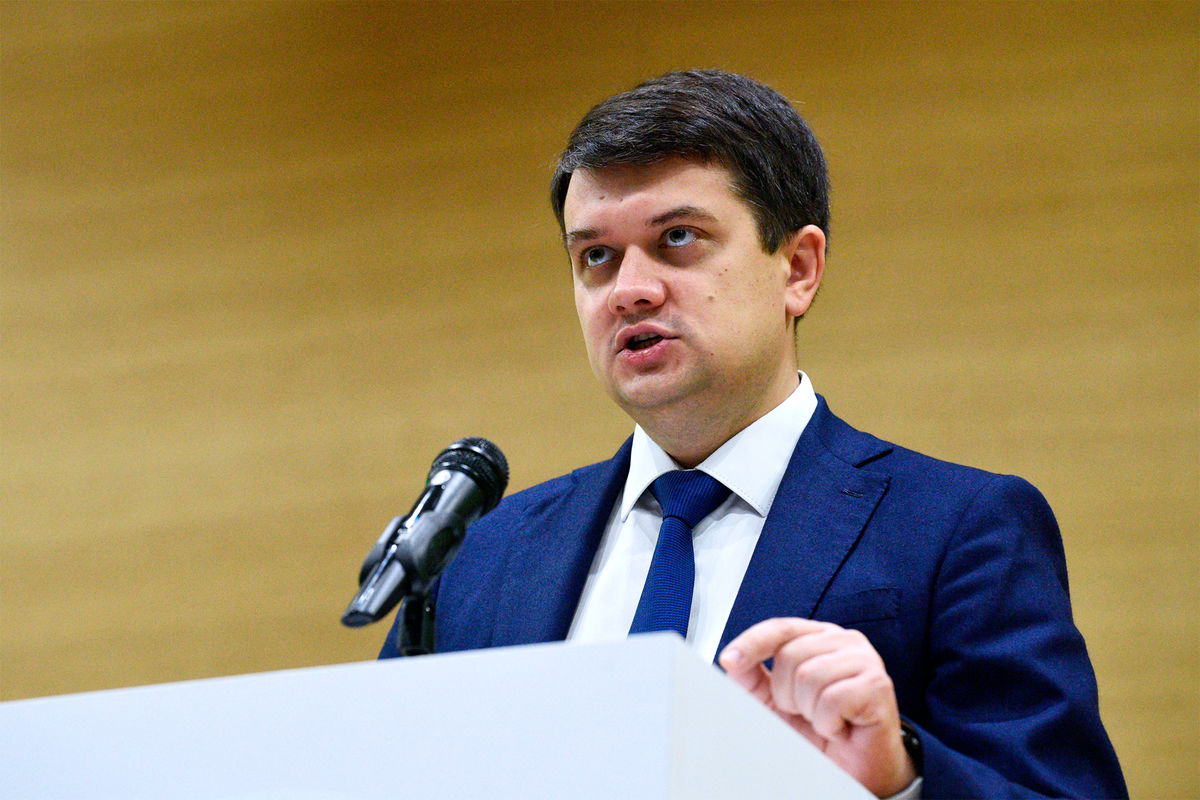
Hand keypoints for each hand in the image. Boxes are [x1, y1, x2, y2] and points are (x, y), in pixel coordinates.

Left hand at [718, 618, 915, 797]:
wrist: (852, 770)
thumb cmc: (818, 731)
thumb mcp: (774, 700)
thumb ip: (752, 676)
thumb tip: (732, 659)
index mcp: (820, 637)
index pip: (780, 628)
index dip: (751, 643)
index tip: (729, 660)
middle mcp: (844, 641)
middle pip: (790, 655)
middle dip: (787, 694)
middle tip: (806, 713)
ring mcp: (865, 660)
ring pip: (809, 676)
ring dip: (809, 710)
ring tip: (824, 720)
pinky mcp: (877, 685)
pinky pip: (832, 700)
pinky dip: (828, 723)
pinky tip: (839, 729)